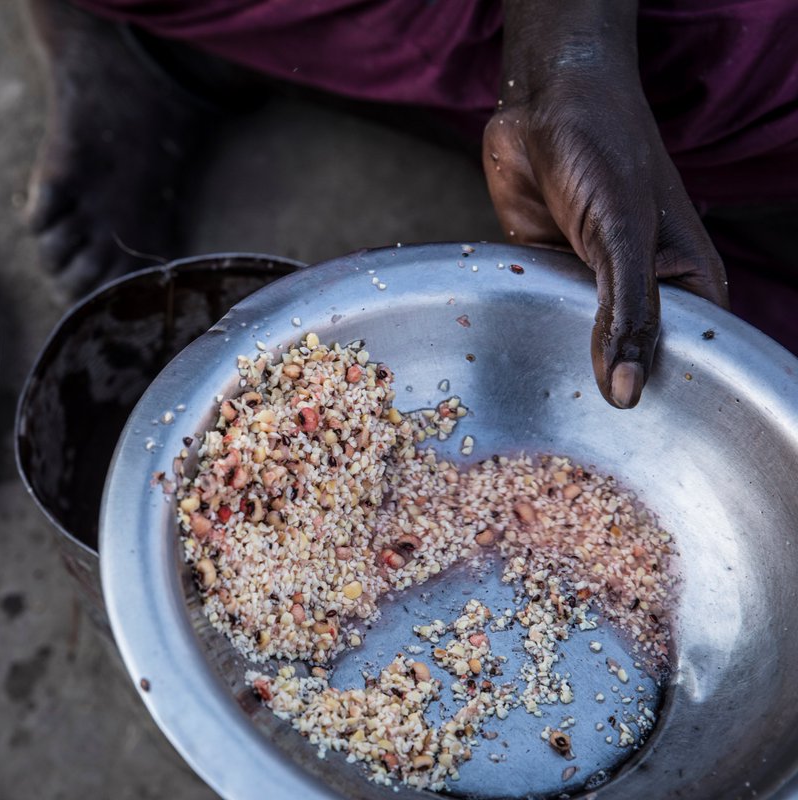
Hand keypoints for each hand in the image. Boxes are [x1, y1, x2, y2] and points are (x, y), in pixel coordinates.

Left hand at [486, 1, 727, 408]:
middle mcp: (641, 291)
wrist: (544, 101)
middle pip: (630, 359)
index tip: (643, 447)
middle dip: (606, 391)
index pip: (690, 357)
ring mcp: (591, 286)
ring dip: (560, 367)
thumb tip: (625, 393)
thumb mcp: (623, 237)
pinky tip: (510, 371)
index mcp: (687, 284)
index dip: (669, 398)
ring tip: (543, 422)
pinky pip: (537, 318)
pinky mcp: (544, 276)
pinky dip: (525, 335)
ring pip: (579, 343)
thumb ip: (625, 317)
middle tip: (582, 446)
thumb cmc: (606, 150)